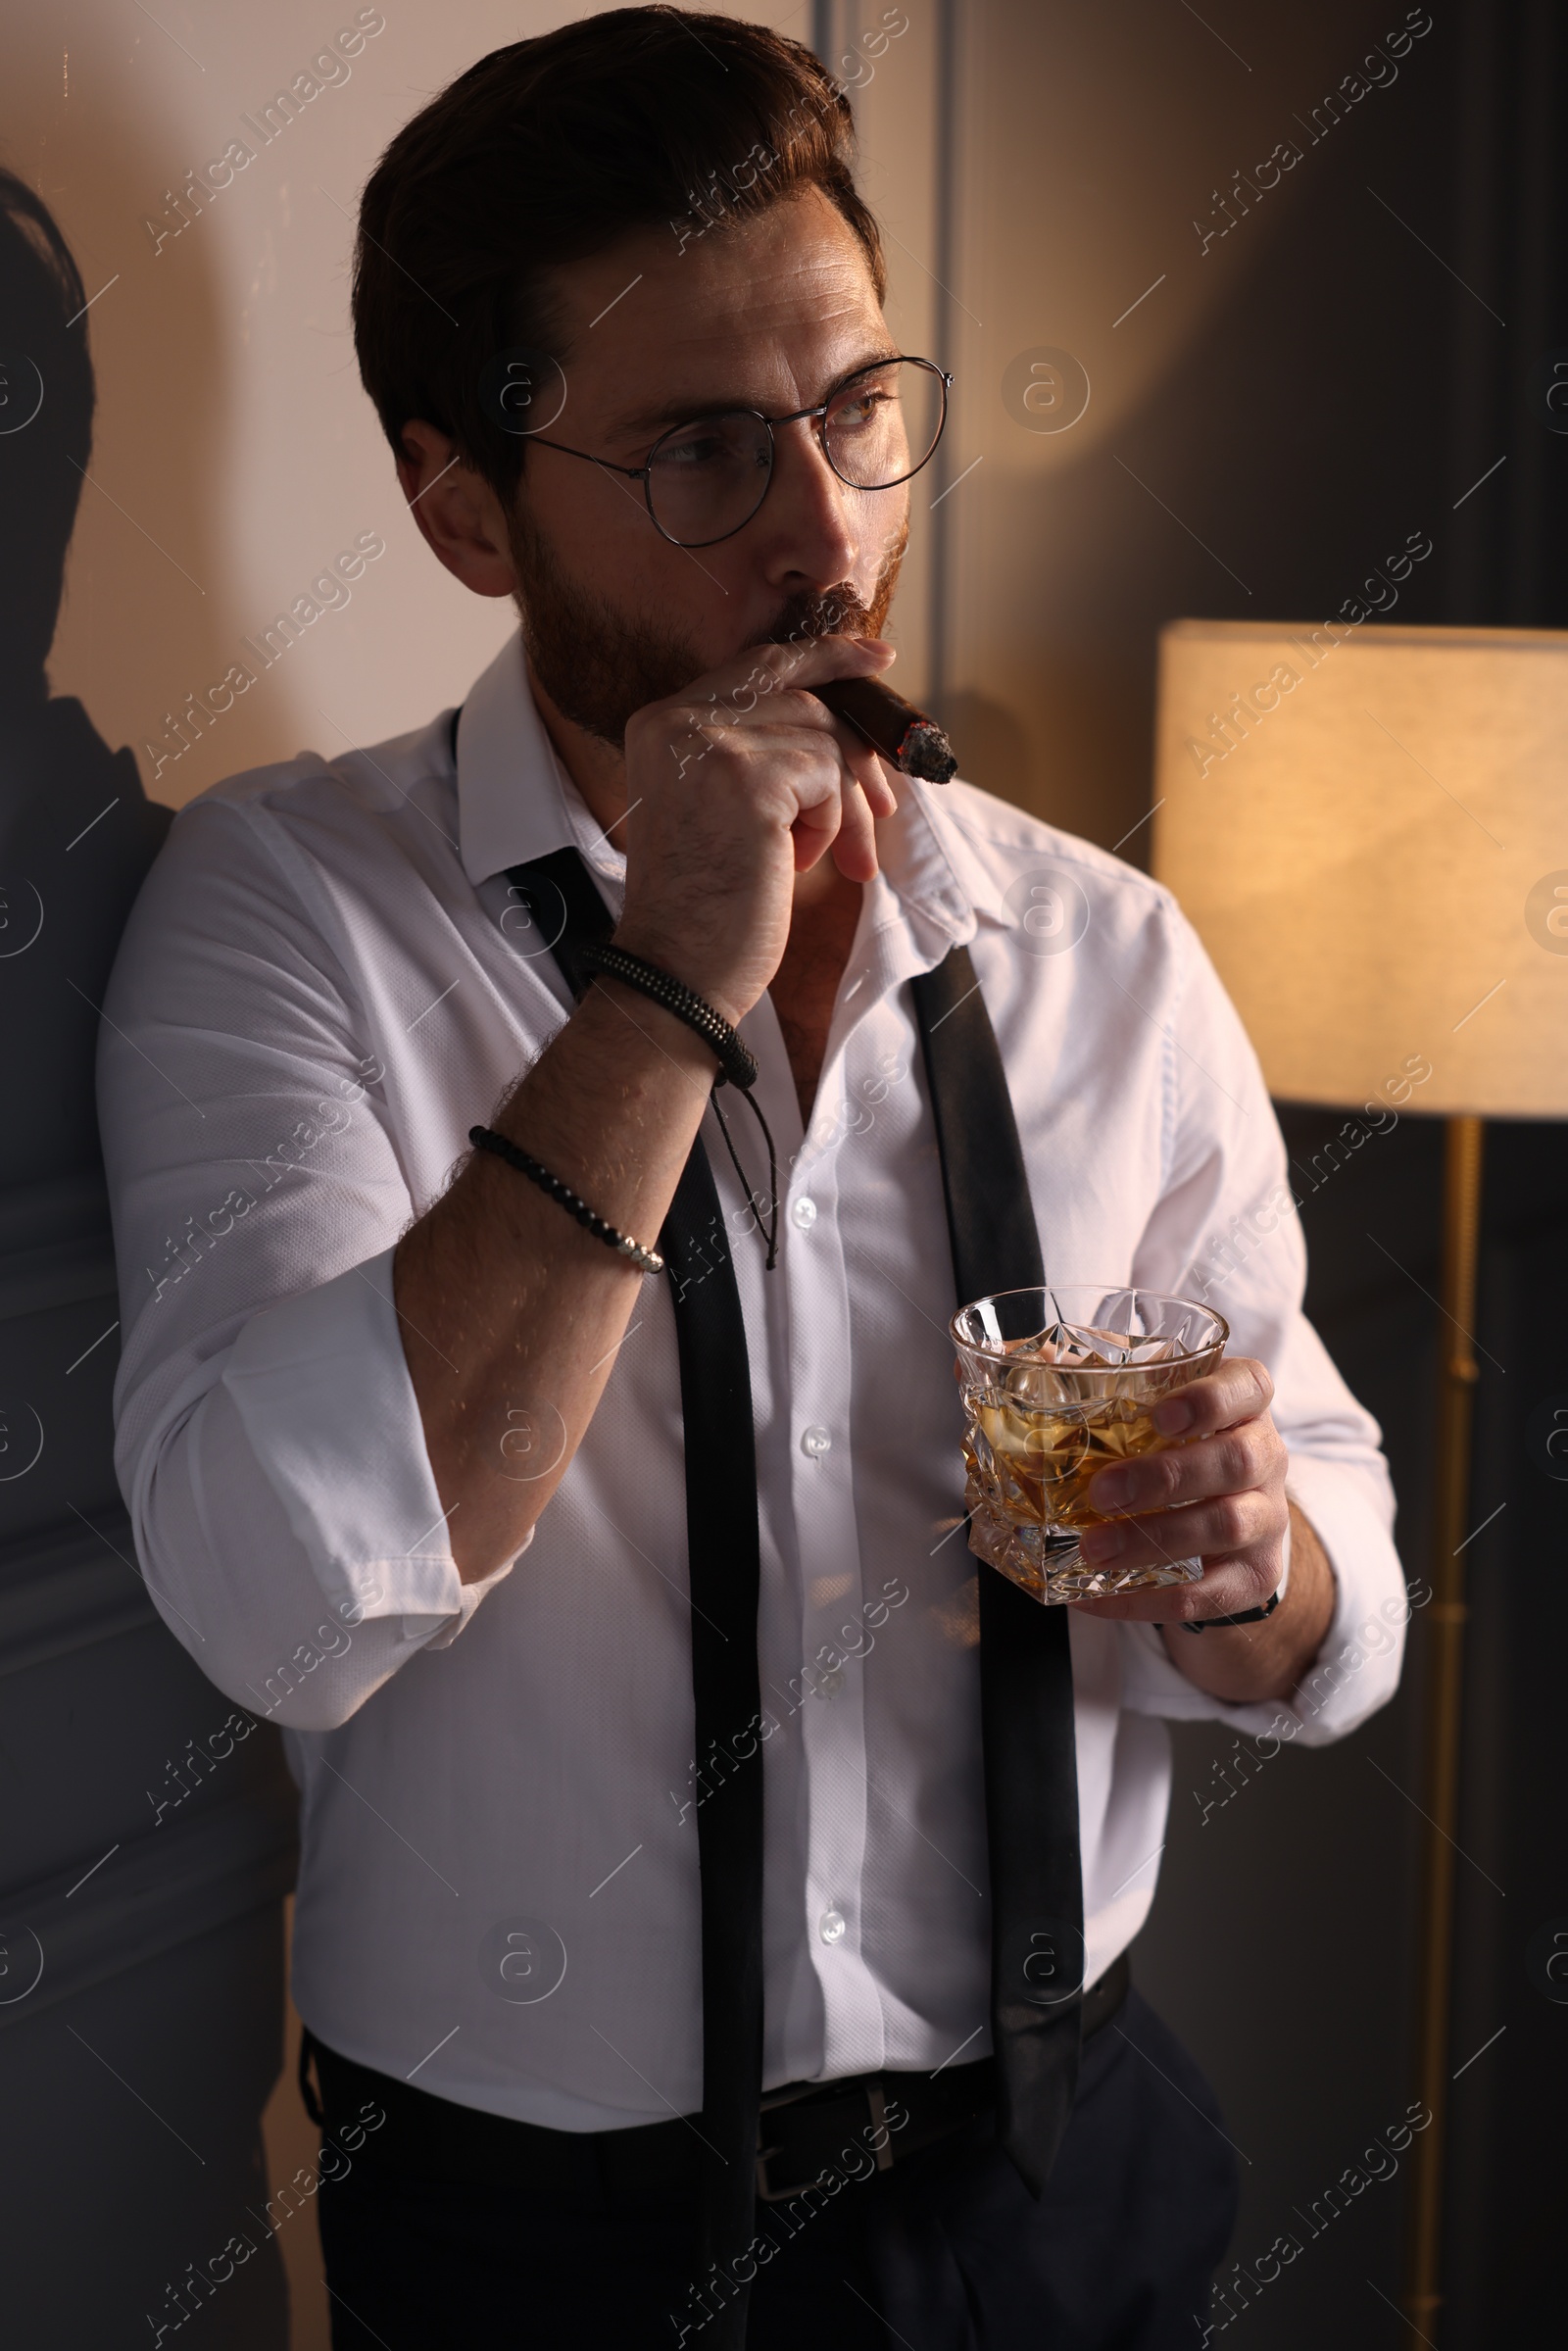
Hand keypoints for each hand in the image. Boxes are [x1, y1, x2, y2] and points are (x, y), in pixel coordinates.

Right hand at [614, 633, 899, 1023]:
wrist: (677, 970)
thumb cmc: (706, 906)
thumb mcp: (724, 808)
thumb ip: (759, 752)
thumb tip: (846, 727)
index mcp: (662, 722)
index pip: (761, 665)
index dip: (825, 657)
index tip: (878, 659)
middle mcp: (678, 719)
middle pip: (806, 702)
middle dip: (854, 757)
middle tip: (881, 810)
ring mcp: (710, 743)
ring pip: (825, 739)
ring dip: (839, 805)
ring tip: (821, 858)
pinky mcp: (747, 775)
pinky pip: (827, 774)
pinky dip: (829, 823)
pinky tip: (797, 862)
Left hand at [1069, 1356, 1288, 1623]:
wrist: (1228, 1528)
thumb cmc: (1176, 1452)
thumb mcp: (1153, 1411)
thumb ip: (1101, 1383)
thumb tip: (1037, 1363)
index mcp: (1241, 1406)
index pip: (1249, 1387)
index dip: (1211, 1399)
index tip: (1160, 1416)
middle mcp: (1266, 1457)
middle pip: (1237, 1460)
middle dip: (1165, 1477)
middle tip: (1102, 1492)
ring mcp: (1267, 1518)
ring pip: (1228, 1525)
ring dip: (1156, 1539)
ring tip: (1094, 1548)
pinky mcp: (1254, 1576)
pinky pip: (1209, 1592)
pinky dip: (1150, 1598)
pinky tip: (1099, 1595)